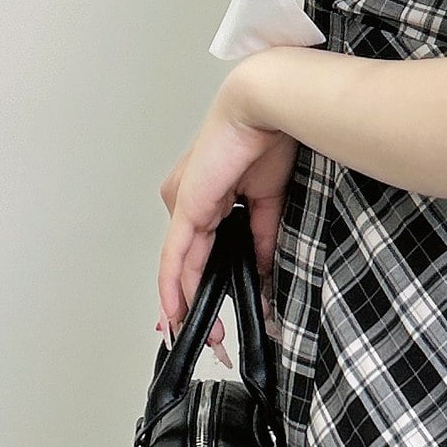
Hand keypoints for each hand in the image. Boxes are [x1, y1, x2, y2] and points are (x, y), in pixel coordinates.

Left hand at [157, 73, 297, 364]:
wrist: (269, 109)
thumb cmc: (273, 139)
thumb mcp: (269, 203)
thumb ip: (262, 238)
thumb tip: (263, 271)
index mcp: (210, 196)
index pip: (201, 251)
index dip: (202, 284)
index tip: (211, 315)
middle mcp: (190, 201)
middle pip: (186, 264)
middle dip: (192, 304)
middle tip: (206, 337)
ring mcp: (185, 205)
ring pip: (180, 266)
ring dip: (186, 304)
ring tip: (195, 335)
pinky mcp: (186, 207)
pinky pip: (175, 257)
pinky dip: (174, 286)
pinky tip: (174, 312)